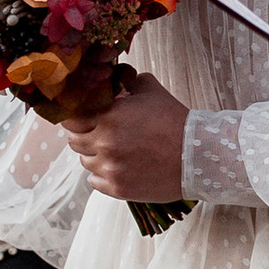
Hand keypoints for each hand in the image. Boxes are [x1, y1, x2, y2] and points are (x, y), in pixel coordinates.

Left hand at [59, 63, 189, 201]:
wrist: (197, 155)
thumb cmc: (175, 121)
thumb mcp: (151, 91)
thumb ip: (128, 82)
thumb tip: (117, 79)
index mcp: (108, 116)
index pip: (71, 118)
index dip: (75, 116)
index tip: (83, 117)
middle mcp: (104, 142)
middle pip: (74, 141)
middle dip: (84, 135)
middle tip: (100, 133)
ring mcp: (110, 168)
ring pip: (85, 161)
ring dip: (95, 155)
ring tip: (115, 151)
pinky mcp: (118, 188)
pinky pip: (95, 181)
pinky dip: (103, 175)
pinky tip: (119, 167)